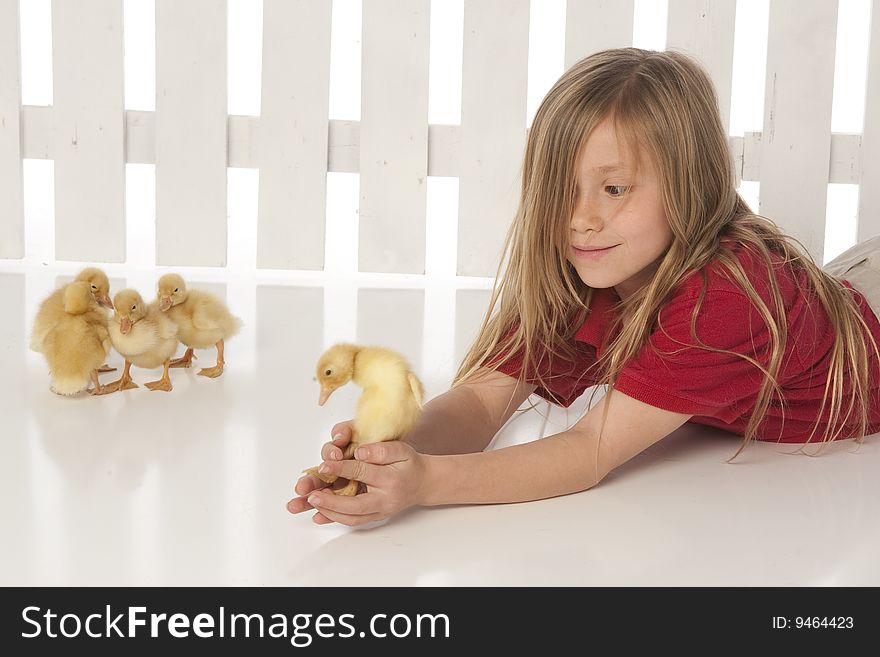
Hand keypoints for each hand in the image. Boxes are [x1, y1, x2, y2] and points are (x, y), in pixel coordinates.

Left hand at [288, 439, 428, 526]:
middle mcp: (383, 500)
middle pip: (354, 505)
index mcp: (390, 480)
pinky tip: (317, 515)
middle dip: (330, 501)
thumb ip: (382, 450)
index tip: (324, 465)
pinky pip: (352, 520)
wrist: (423, 483)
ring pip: (350, 517)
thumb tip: (360, 452)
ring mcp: (378, 510)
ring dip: (328, 511)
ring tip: (308, 503)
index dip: (341, 468)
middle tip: (311, 496)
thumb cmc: (410, 464)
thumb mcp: (401, 449)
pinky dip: (334, 518)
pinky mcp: (373, 515)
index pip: (361, 473)